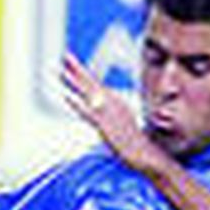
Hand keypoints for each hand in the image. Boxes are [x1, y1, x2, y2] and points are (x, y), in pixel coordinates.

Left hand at [60, 53, 159, 172]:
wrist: (147, 154)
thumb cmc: (138, 143)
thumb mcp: (124, 126)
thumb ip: (113, 118)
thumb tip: (106, 117)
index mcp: (116, 102)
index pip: (96, 84)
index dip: (83, 73)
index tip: (72, 63)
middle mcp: (112, 103)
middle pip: (92, 83)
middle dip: (78, 69)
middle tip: (66, 55)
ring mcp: (109, 113)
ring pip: (89, 93)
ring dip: (75, 81)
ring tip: (63, 70)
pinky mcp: (105, 125)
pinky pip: (88, 112)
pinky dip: (77, 104)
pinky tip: (66, 96)